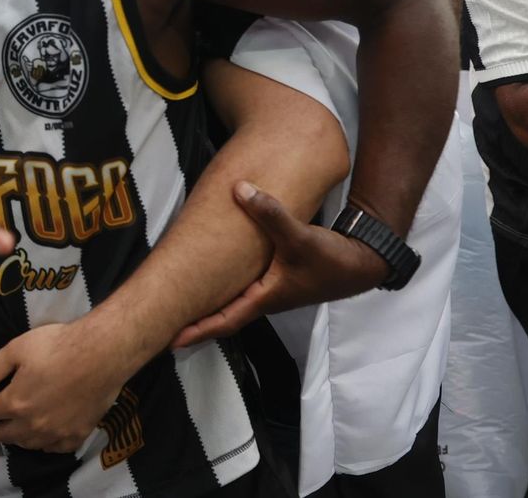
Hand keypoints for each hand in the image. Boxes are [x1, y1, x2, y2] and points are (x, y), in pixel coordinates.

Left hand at [0, 320, 129, 452]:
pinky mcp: (76, 435)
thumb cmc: (58, 347)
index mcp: (15, 403)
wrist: (102, 355)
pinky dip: (42, 444)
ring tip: (9, 429)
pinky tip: (40, 437)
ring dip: (13, 437)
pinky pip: (53, 448)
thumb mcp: (17, 348)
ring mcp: (55, 434)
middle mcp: (33, 425)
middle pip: (4, 433)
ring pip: (27, 444)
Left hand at [170, 182, 390, 347]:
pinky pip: (243, 287)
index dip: (198, 330)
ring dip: (209, 304)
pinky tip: (214, 276)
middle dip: (196, 320)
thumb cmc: (332, 260)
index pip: (225, 320)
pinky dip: (225, 287)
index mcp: (266, 297)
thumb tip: (240, 189)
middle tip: (165, 324)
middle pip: (223, 314)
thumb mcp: (299, 236)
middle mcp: (265, 298)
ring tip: (182, 303)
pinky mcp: (277, 278)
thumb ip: (270, 213)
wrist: (361, 263)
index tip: (172, 339)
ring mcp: (271, 289)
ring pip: (233, 301)